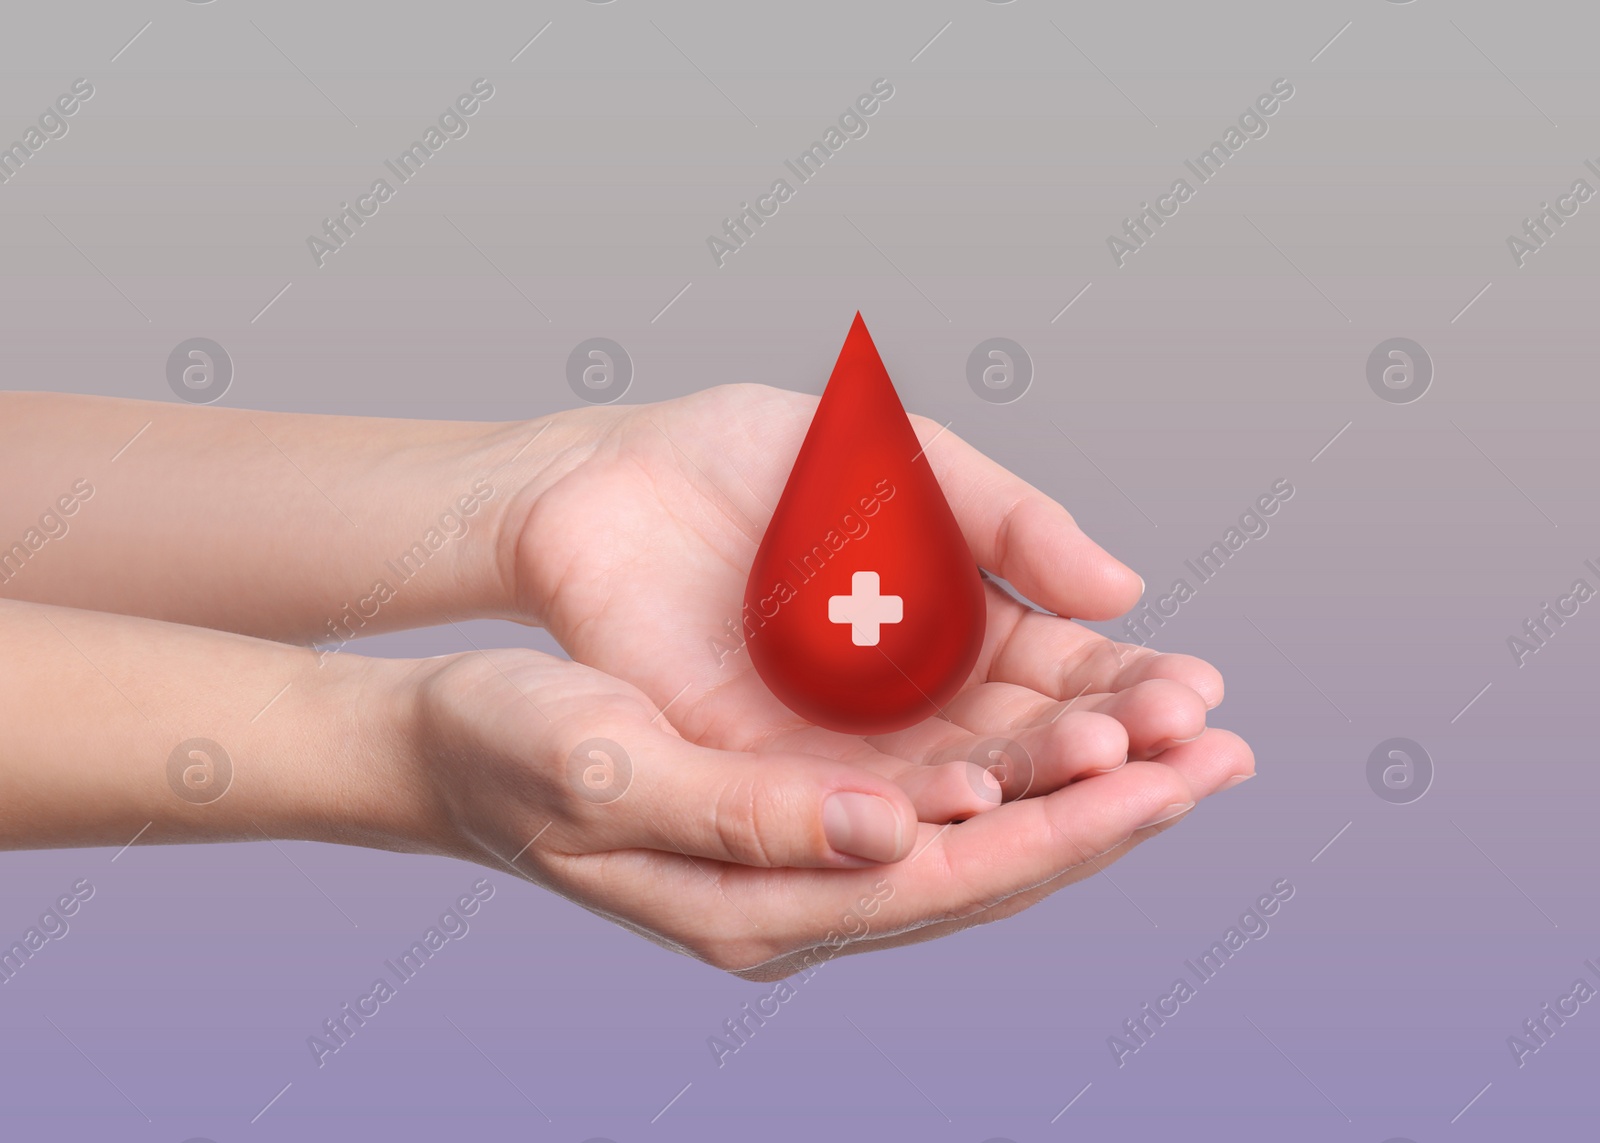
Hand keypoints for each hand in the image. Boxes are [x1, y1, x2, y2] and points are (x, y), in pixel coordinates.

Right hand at [402, 645, 1243, 978]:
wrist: (453, 747)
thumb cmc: (514, 750)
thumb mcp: (613, 771)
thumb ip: (750, 815)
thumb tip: (894, 835)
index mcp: (764, 905)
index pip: (953, 878)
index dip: (1070, 829)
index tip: (1174, 775)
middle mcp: (805, 895)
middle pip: (992, 864)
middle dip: (1114, 811)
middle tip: (1228, 754)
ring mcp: (810, 856)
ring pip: (978, 831)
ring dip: (1084, 785)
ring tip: (1183, 732)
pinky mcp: (805, 808)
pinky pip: (935, 794)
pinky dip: (1017, 760)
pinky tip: (1068, 723)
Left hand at [494, 384, 1251, 820]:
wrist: (606, 480)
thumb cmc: (753, 458)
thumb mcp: (898, 463)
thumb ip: (1003, 520)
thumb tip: (1124, 589)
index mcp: (961, 628)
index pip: (1070, 676)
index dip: (1136, 687)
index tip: (1200, 693)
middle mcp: (917, 703)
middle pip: (1036, 745)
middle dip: (1117, 748)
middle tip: (1191, 748)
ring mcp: (847, 745)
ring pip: (963, 787)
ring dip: (1043, 785)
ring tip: (1116, 764)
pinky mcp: (769, 771)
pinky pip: (857, 802)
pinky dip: (922, 802)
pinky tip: (986, 790)